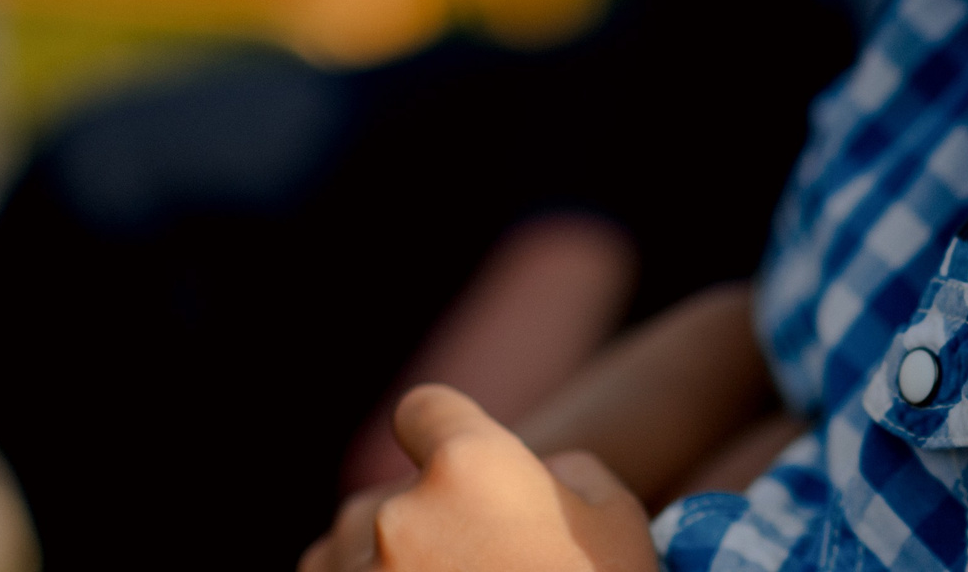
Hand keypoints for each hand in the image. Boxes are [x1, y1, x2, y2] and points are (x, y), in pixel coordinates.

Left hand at [301, 386, 657, 571]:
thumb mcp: (621, 528)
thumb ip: (568, 474)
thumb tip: (536, 472)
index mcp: (469, 467)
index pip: (426, 411)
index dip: (442, 437)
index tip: (457, 476)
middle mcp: (395, 516)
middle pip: (386, 501)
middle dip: (418, 534)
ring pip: (347, 560)